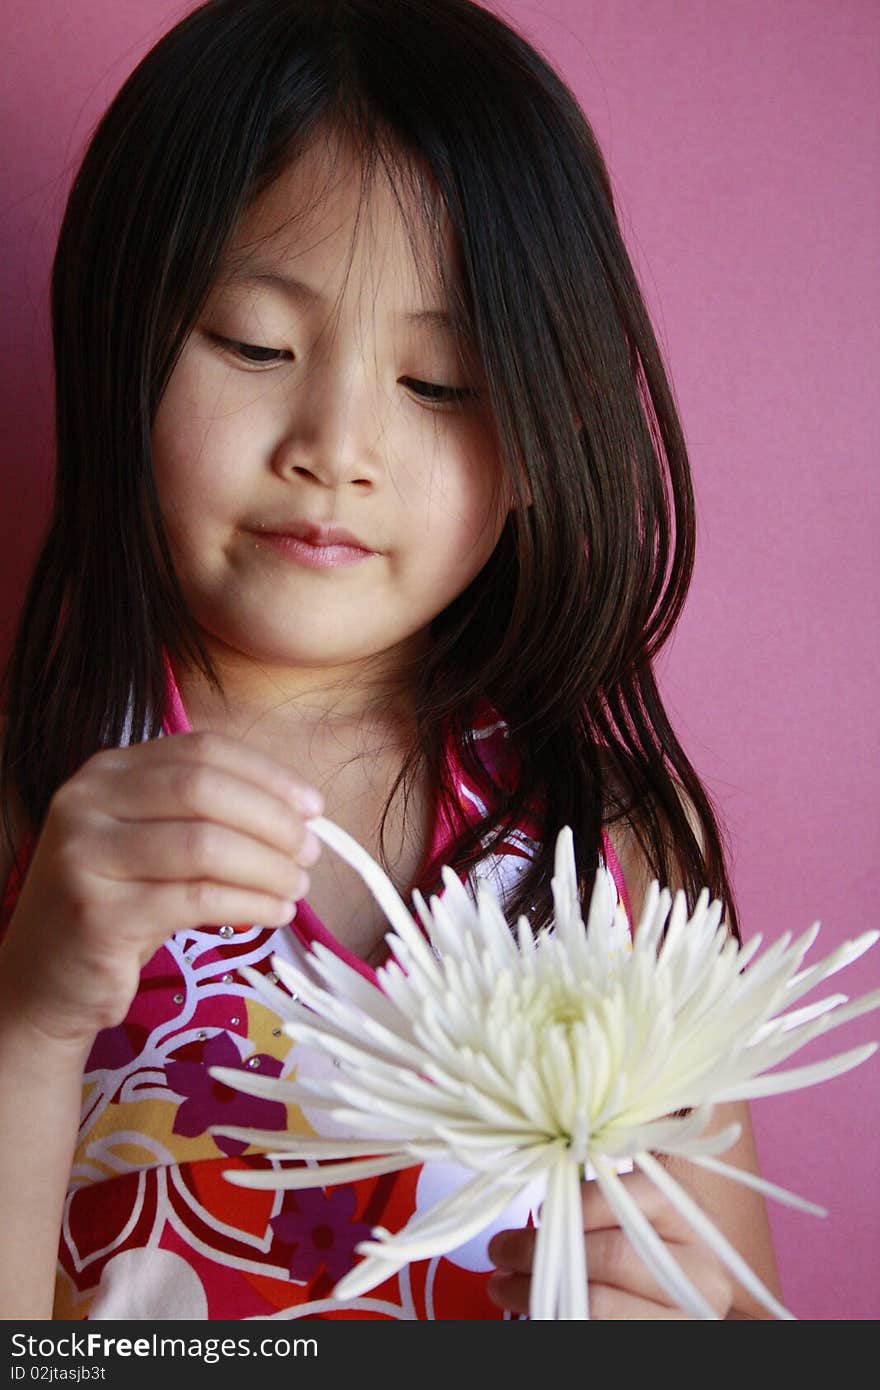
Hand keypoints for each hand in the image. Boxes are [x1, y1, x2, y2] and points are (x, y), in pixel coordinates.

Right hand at [0, 732, 322, 1050]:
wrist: (45, 979)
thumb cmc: (117, 904)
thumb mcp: (152, 841)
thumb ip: (206, 813)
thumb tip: (301, 812)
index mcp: (107, 770)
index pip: (202, 749)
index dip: (268, 775)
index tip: (313, 807)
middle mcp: (87, 801)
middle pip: (205, 789)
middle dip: (273, 820)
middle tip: (310, 852)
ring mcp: (85, 855)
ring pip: (204, 845)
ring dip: (267, 867)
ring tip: (296, 888)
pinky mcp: (97, 914)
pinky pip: (197, 899)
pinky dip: (250, 904)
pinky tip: (274, 914)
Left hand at [487, 1170, 734, 1318]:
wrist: (694, 1294)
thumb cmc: (652, 1241)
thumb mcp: (638, 1209)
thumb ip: (600, 1199)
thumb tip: (540, 1206)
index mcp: (682, 1212)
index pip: (619, 1201)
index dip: (569, 1208)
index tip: (532, 1212)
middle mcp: (696, 1266)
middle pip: (610, 1257)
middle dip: (542, 1254)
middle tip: (500, 1251)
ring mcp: (686, 1314)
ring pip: (602, 1308)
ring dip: (538, 1297)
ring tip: (503, 1287)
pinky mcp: (666, 1343)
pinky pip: (602, 1333)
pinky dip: (559, 1318)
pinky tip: (536, 1310)